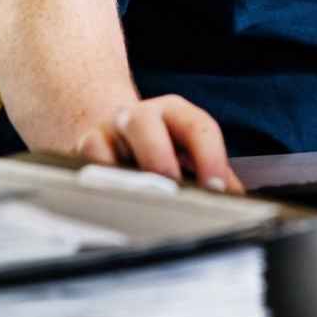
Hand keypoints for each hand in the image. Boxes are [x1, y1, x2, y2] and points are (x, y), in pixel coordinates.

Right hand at [72, 93, 244, 193]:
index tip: (216, 188)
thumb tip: (235, 200)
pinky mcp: (80, 151)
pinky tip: (109, 204)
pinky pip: (83, 170)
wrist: (111, 128)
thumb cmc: (159, 143)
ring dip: (120, 177)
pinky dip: (95, 188)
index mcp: (173, 112)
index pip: (197, 126)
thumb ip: (215, 172)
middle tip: (172, 190)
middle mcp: (138, 116)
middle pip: (145, 124)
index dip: (210, 157)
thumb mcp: (188, 148)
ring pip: (104, 145)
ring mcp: (106, 132)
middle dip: (158, 159)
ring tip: (137, 202)